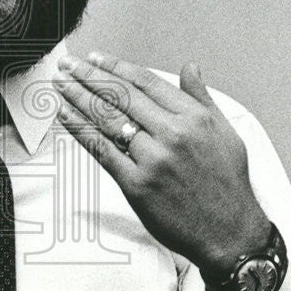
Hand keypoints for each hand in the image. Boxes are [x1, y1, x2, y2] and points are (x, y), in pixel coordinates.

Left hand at [52, 52, 270, 279]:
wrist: (230, 232)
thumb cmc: (227, 185)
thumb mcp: (225, 132)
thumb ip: (201, 97)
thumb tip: (190, 68)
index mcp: (193, 118)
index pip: (145, 82)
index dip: (115, 66)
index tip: (95, 58)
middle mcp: (172, 134)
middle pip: (120, 96)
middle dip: (88, 76)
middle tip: (67, 65)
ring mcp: (153, 159)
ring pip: (107, 119)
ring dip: (78, 98)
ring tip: (60, 85)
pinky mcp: (137, 185)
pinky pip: (101, 150)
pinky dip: (80, 130)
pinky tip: (66, 116)